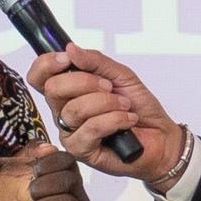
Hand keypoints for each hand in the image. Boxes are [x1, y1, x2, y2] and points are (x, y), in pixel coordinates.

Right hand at [27, 46, 186, 190]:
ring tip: (124, 106)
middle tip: (109, 87)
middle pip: (53, 89)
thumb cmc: (138, 107)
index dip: (47, 64)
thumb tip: (70, 49)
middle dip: (85, 82)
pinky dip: (114, 120)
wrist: (160, 136)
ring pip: (74, 109)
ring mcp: (70, 133)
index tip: (67, 59)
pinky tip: (127, 121)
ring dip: (107, 103)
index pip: (40, 77)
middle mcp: (63, 112)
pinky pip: (90, 128)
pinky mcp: (81, 151)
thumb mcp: (120, 75)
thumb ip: (96, 61)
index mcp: (68, 91)